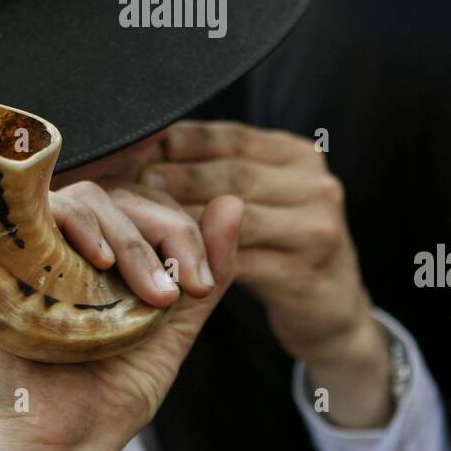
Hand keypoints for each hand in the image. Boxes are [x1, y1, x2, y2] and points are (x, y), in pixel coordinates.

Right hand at [0, 178, 241, 450]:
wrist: (60, 442)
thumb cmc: (109, 393)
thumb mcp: (173, 328)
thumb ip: (207, 272)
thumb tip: (233, 203)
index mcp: (107, 253)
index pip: (148, 204)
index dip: (181, 231)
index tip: (201, 285)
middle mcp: (70, 243)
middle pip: (122, 196)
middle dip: (167, 234)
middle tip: (182, 291)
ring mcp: (35, 244)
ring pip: (89, 198)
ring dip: (130, 240)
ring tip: (152, 295)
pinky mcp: (2, 254)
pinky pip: (42, 209)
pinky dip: (80, 225)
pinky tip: (102, 262)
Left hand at [140, 121, 394, 427]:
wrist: (331, 313)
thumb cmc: (276, 248)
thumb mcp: (257, 199)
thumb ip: (214, 170)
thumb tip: (144, 139)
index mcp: (297, 154)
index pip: (228, 137)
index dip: (175, 141)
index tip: (126, 148)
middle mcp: (315, 184)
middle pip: (230, 175)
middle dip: (172, 178)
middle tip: (120, 185)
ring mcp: (317, 229)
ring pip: (235, 219)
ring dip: (180, 220)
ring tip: (132, 223)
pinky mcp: (306, 275)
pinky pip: (240, 265)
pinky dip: (197, 262)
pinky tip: (160, 264)